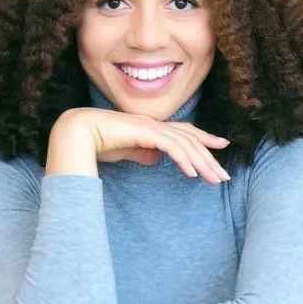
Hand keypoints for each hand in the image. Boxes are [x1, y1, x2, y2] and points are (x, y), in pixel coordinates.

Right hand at [52, 108, 230, 183]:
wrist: (77, 132)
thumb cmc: (97, 142)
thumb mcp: (126, 152)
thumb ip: (141, 153)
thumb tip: (155, 159)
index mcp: (151, 127)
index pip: (184, 132)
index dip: (204, 138)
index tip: (221, 147)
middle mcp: (154, 124)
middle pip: (191, 139)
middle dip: (210, 158)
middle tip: (224, 176)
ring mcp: (150, 126)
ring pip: (185, 143)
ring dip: (202, 162)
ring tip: (215, 179)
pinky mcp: (145, 131)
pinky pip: (171, 146)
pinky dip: (184, 159)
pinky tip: (192, 173)